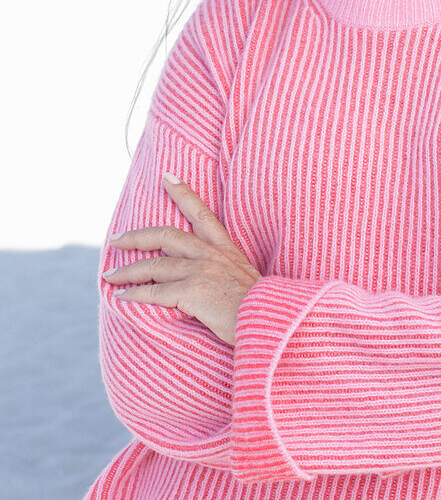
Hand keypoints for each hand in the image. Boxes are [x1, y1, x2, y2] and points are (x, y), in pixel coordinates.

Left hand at [102, 173, 262, 344]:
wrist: (271, 322)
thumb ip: (224, 273)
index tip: (167, 178)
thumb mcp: (246, 280)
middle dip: (137, 236)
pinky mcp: (193, 292)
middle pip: (165, 235)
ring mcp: (201, 271)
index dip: (183, 193)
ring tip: (110, 277)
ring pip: (154, 265)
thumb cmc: (260, 309)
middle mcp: (210, 254)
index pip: (201, 214)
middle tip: (116, 238)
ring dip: (127, 271)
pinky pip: (154, 291)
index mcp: (226, 249)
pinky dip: (135, 294)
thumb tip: (206, 280)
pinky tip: (122, 297)